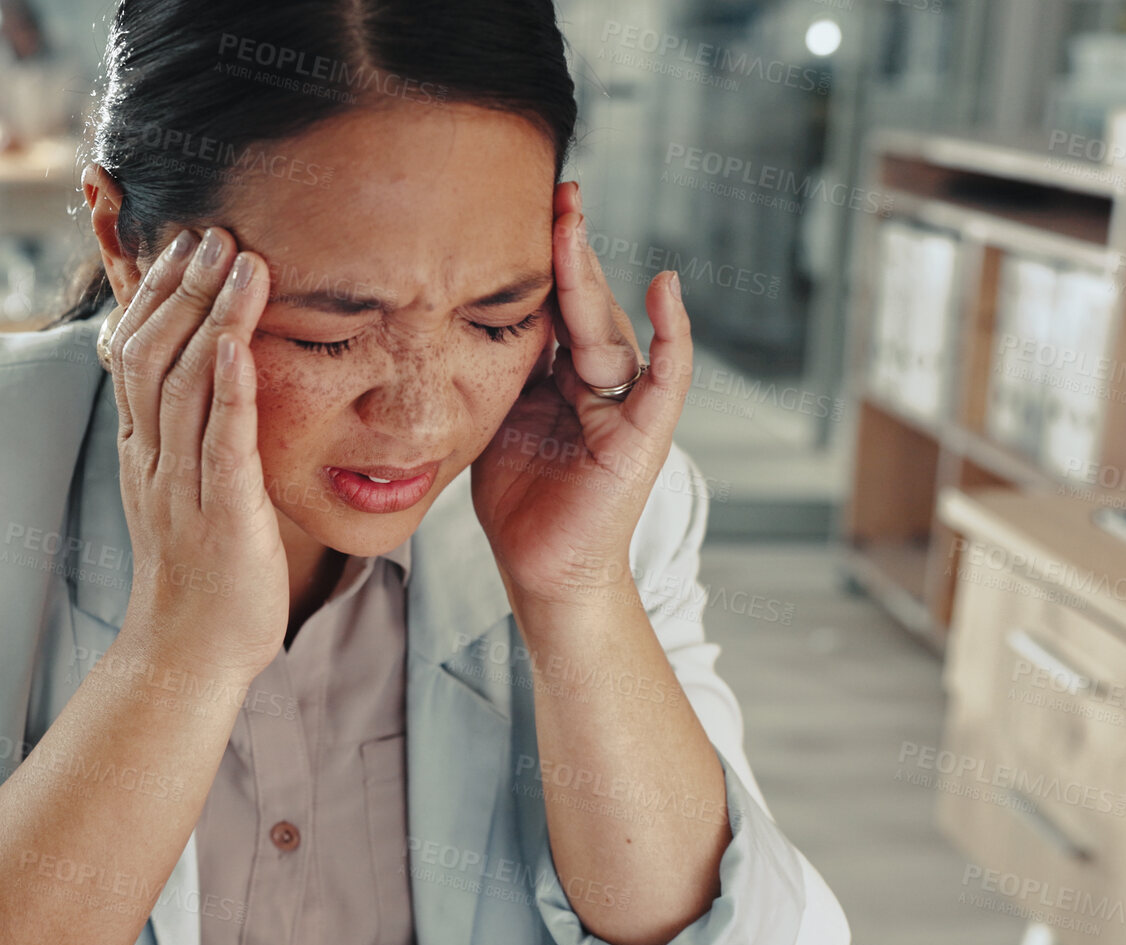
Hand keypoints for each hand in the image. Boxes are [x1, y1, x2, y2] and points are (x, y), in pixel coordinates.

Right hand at [110, 226, 288, 682]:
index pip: (133, 354)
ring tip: (240, 260)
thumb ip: (187, 436)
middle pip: (153, 355)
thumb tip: (207, 382)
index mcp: (143, 451)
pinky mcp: (222, 514)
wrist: (189, 655)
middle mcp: (154, 459)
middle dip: (181, 288)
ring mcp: (183, 486)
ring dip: (212, 317)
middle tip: (213, 231)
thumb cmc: (200, 576)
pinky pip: (221, 441)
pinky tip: (240, 341)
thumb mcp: (182, 491)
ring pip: (184, 386)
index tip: (183, 244)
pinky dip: (230, 387)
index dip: (155, 294)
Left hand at [470, 182, 694, 605]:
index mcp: (556, 378)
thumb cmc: (517, 505)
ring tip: (573, 225)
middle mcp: (595, 383)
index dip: (537, 262)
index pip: (549, 307)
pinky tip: (667, 288)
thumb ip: (493, 372)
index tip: (517, 207)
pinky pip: (666, 376)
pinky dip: (673, 333)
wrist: (542, 572)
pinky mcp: (644, 434)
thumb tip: (452, 316)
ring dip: (592, 276)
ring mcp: (624, 406)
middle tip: (558, 192)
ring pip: (609, 328)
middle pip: (582, 306)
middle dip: (568, 250)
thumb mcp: (491, 422)